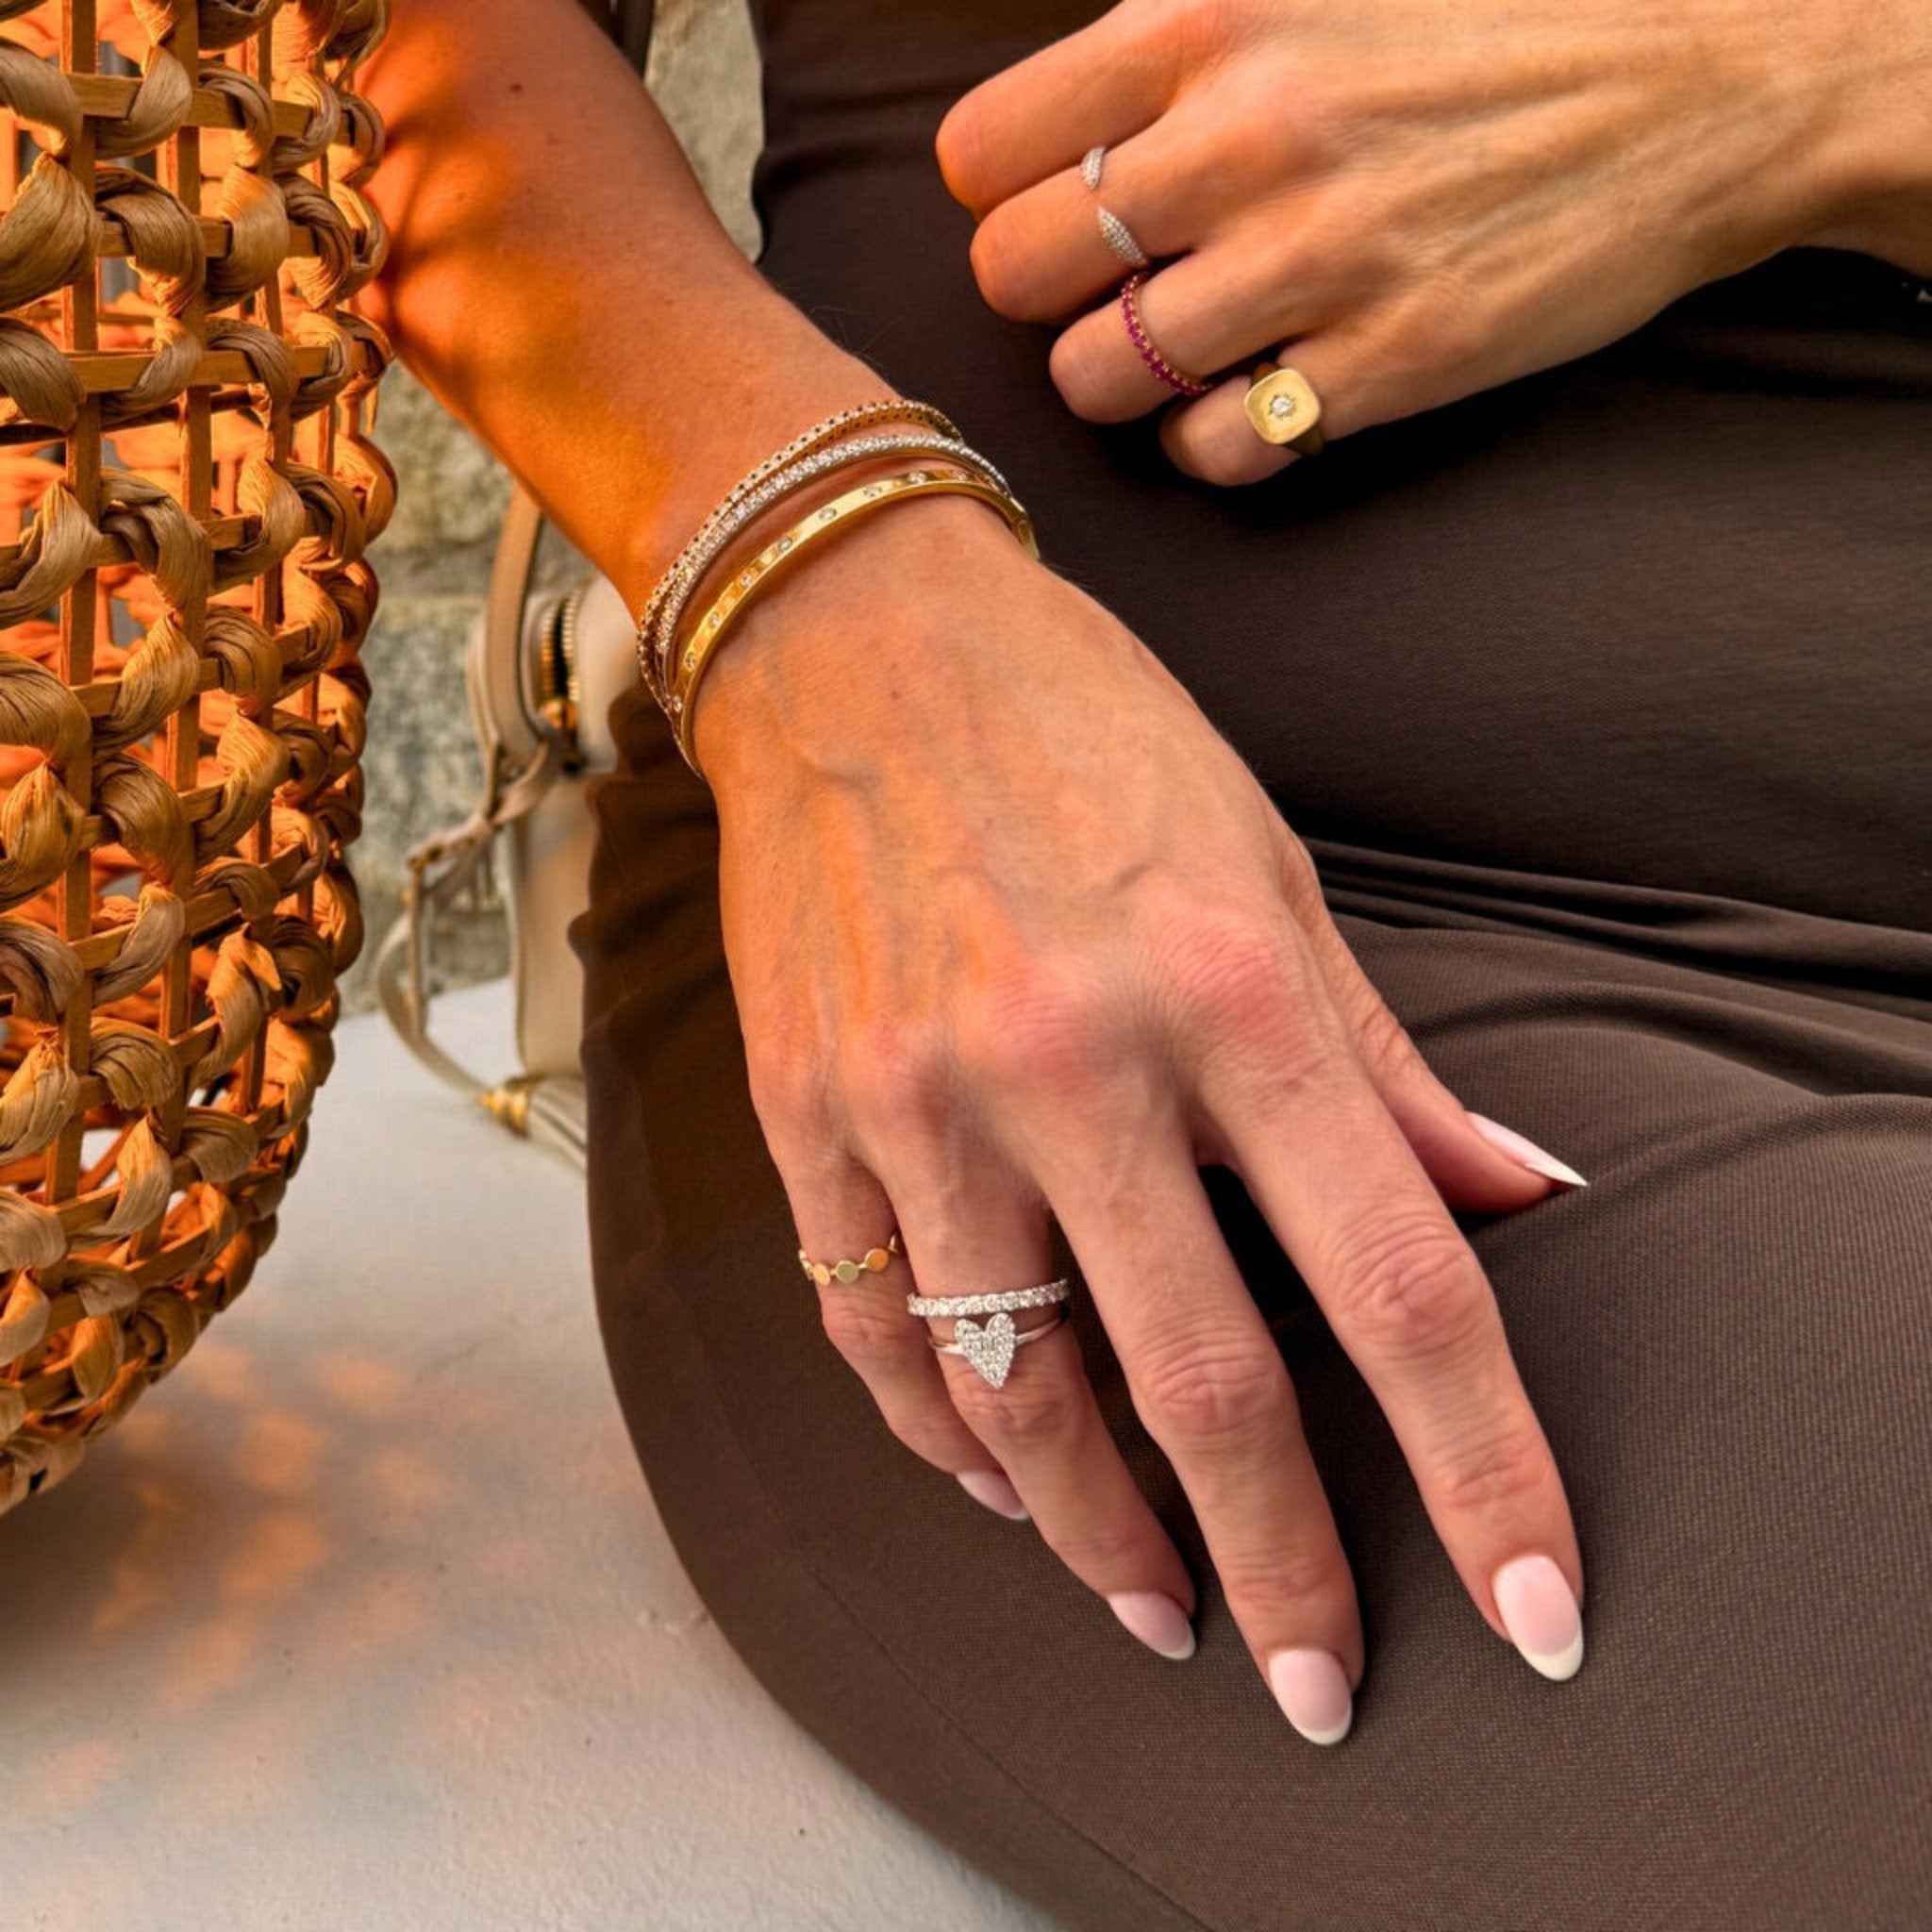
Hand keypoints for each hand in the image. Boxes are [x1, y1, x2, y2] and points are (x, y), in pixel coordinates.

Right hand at [696, 494, 1588, 1740]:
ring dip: (1101, 1535)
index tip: (1529, 1597)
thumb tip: (1513, 1194)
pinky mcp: (805, 1113)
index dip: (1479, 1462)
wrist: (854, 642)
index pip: (1392, 1277)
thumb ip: (1388, 1057)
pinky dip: (949, 1440)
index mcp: (1225, 988)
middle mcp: (1067, 1057)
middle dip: (1281, 1565)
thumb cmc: (1082, 735)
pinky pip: (872, 1333)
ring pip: (1016, 1391)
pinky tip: (1003, 1483)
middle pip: (1200, 1383)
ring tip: (1164, 1602)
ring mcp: (915, 1095)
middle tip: (1318, 1680)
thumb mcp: (1272, 867)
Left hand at [935, 0, 1931, 482]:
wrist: (1708, 78)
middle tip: (1112, 287)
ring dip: (1124, 377)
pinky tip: (1257, 397)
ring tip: (1186, 345)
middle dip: (1048, 295)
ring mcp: (1320, 259)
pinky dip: (1213, 442)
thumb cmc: (1493, 21)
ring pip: (1101, 377)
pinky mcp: (1391, 364)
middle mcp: (1248, 137)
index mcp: (1207, 16)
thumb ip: (1177, 28)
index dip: (1004, 195)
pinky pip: (1217, 451)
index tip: (1055, 204)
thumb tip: (1057, 109)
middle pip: (1017, 275)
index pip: (983, 153)